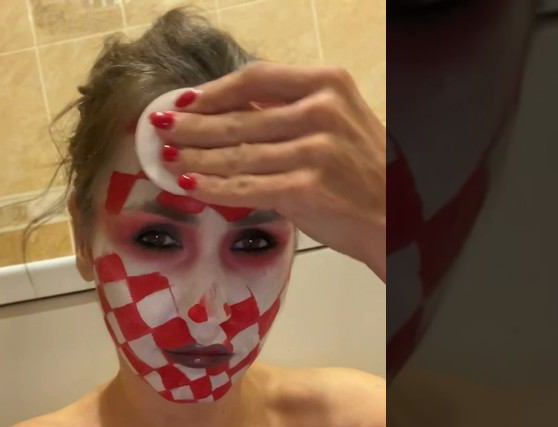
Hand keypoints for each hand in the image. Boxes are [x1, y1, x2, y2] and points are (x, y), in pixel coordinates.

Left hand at [159, 62, 387, 280]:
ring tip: (168, 158)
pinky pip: (245, 186)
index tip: (185, 101)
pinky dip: (212, 187)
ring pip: (237, 153)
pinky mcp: (305, 189)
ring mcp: (314, 151)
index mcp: (328, 84)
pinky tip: (189, 185)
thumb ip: (290, 110)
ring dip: (195, 157)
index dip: (214, 91)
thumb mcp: (337, 122)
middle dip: (192, 124)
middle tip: (160, 128)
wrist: (396, 217)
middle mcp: (321, 112)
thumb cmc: (363, 171)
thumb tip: (228, 109)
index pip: (256, 78)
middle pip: (239, 116)